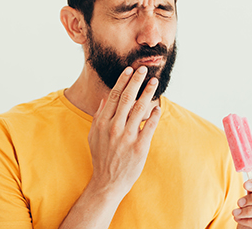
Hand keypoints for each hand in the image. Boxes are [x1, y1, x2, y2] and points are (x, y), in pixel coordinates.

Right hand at [87, 66, 160, 199]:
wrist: (107, 182)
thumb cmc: (101, 158)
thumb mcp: (94, 136)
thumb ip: (98, 117)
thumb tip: (104, 99)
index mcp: (102, 123)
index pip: (113, 96)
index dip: (122, 81)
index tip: (128, 70)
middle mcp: (114, 127)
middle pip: (126, 98)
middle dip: (136, 81)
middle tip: (143, 69)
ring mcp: (127, 137)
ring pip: (139, 109)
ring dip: (147, 93)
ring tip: (154, 82)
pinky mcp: (139, 147)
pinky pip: (149, 126)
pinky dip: (154, 115)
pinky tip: (158, 106)